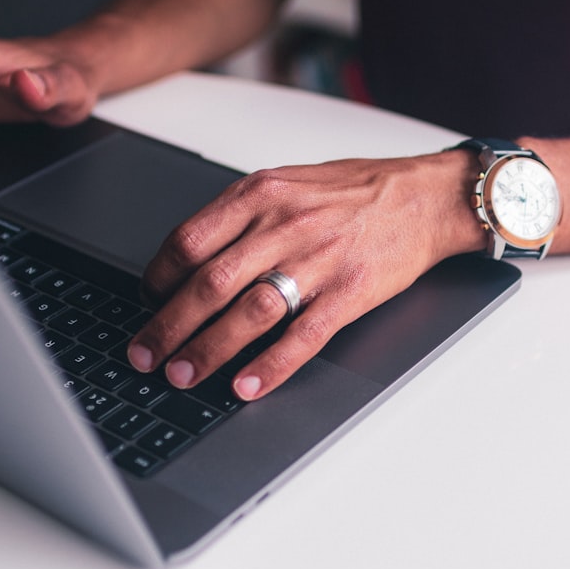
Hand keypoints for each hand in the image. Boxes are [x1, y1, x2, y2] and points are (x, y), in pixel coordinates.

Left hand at [126, 151, 483, 399]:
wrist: (424, 196)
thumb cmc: (353, 192)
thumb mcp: (287, 183)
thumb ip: (240, 216)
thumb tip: (190, 258)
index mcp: (260, 195)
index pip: (188, 240)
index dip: (158, 279)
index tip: (149, 303)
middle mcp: (284, 226)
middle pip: (209, 282)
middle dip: (168, 325)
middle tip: (145, 354)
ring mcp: (318, 260)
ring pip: (249, 311)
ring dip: (208, 349)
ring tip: (183, 375)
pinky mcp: (350, 292)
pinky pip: (303, 335)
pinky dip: (271, 365)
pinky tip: (246, 385)